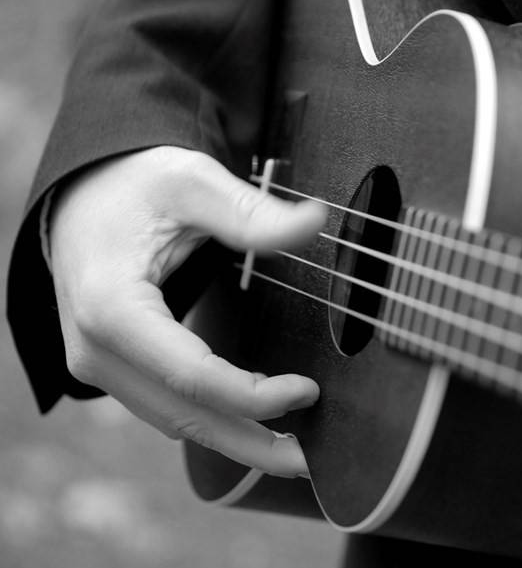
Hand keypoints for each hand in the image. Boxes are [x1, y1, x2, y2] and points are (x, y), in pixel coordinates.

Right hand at [50, 146, 324, 477]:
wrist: (82, 193)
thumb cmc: (135, 185)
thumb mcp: (193, 182)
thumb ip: (252, 213)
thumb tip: (317, 221)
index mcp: (112, 307)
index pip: (192, 378)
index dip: (255, 396)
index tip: (309, 391)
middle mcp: (96, 350)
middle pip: (184, 418)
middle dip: (251, 445)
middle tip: (311, 462)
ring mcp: (99, 365)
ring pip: (174, 422)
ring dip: (234, 440)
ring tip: (292, 450)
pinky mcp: (113, 368)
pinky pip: (164, 408)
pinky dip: (211, 421)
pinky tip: (253, 422)